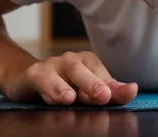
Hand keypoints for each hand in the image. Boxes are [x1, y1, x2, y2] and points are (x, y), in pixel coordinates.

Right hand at [3, 51, 137, 105]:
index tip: (130, 92)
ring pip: (68, 72)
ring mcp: (53, 64)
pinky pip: (44, 79)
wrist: (26, 79)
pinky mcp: (34, 73)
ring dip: (73, 84)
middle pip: (87, 70)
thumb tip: (131, 90)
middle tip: (105, 96)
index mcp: (88, 62)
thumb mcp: (84, 90)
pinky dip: (53, 88)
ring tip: (76, 98)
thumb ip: (108, 91)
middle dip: (96, 83)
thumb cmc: (62, 85)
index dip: (116, 86)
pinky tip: (62, 97)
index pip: (105, 75)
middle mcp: (73, 60)